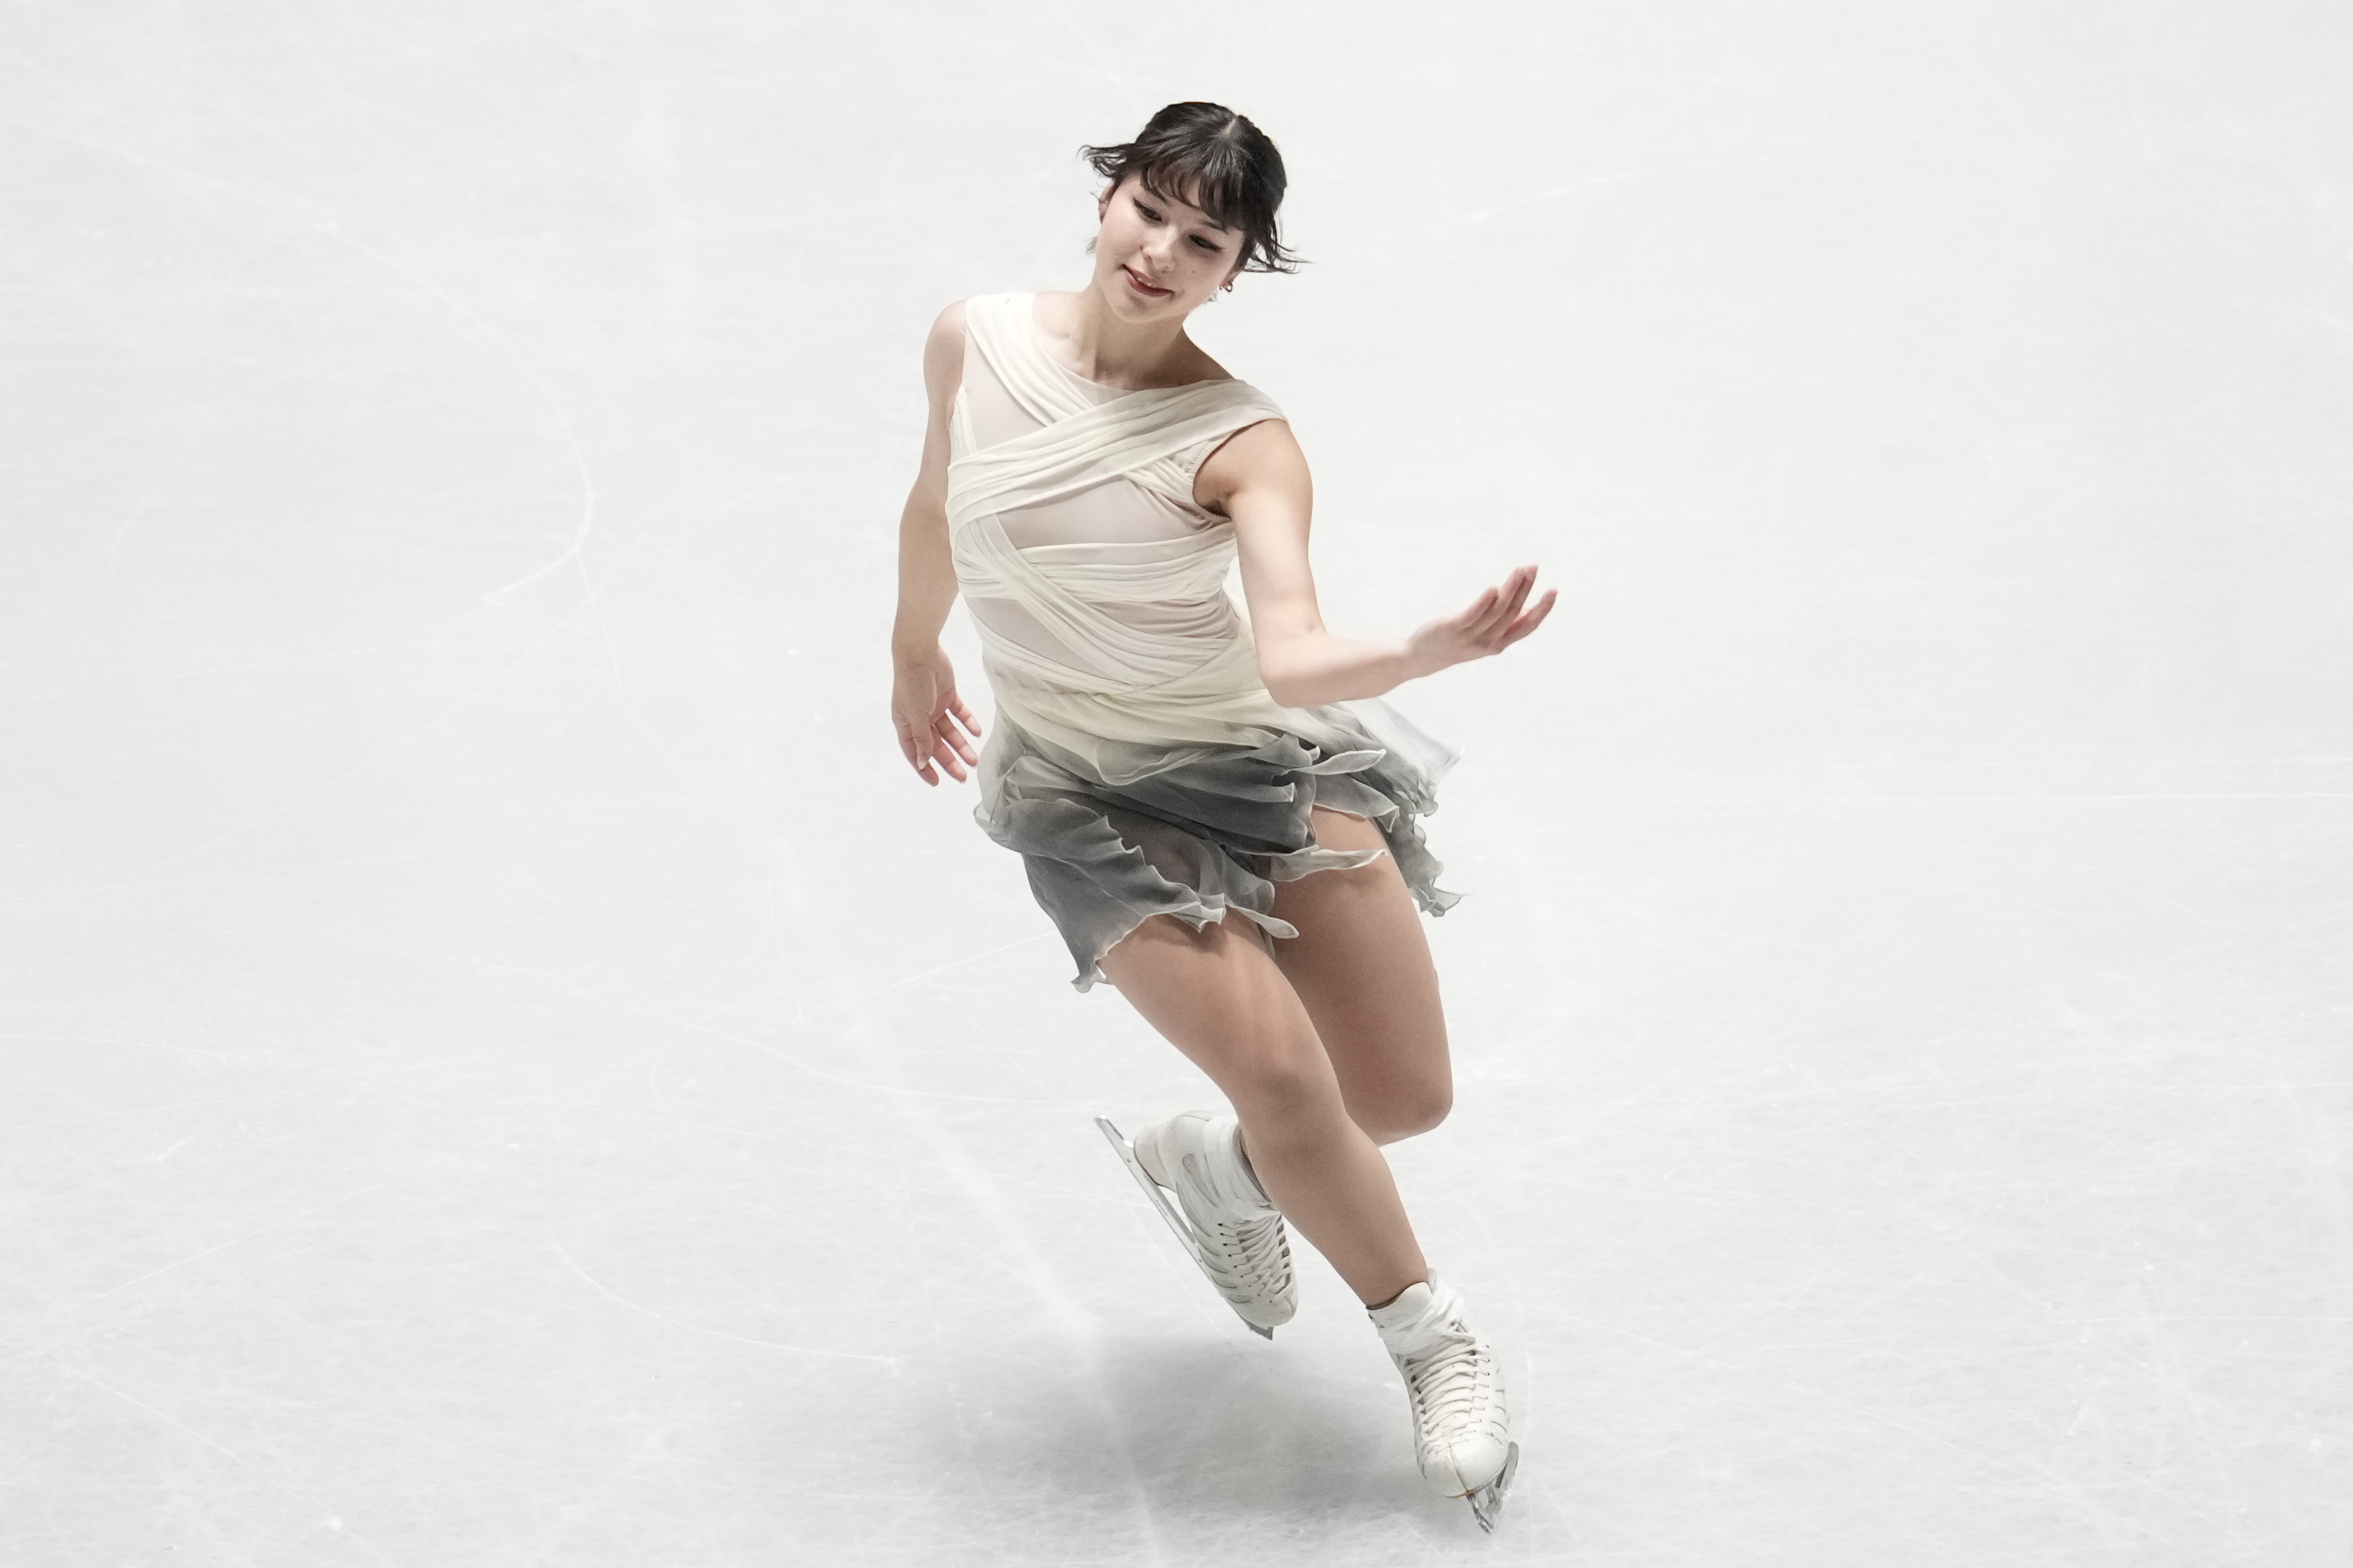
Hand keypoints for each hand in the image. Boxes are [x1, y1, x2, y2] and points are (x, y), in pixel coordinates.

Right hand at [891, 644, 983, 785]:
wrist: (920, 653)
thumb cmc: (912, 684)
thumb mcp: (917, 715)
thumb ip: (922, 738)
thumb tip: (922, 761)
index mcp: (906, 724)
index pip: (914, 753)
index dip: (924, 768)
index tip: (937, 782)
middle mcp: (919, 718)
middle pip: (935, 745)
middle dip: (949, 761)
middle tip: (963, 777)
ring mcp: (933, 707)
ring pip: (950, 732)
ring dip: (961, 745)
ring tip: (974, 759)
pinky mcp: (947, 695)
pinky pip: (959, 714)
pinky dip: (968, 723)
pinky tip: (977, 733)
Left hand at [1403, 564, 1557, 678]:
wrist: (1422, 658)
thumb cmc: (1457, 642)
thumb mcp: (1485, 636)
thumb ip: (1504, 624)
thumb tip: (1525, 605)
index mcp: (1500, 643)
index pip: (1527, 626)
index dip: (1542, 609)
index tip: (1553, 590)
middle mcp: (1488, 642)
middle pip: (1512, 613)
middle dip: (1525, 589)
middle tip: (1534, 568)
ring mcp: (1470, 636)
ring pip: (1496, 611)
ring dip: (1510, 589)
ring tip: (1519, 570)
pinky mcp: (1453, 629)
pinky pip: (1471, 615)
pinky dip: (1483, 602)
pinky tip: (1492, 588)